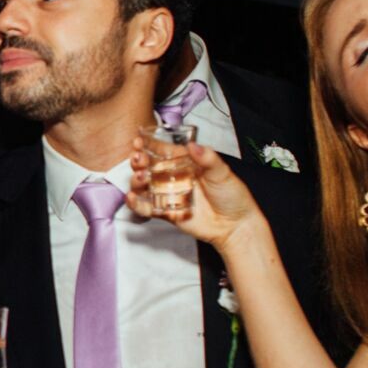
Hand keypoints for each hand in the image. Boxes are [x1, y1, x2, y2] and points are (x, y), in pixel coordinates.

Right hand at [127, 139, 262, 249]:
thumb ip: (207, 159)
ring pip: (144, 185)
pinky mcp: (165, 212)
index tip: (139, 141)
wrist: (235, 225)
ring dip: (137, 180)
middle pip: (149, 166)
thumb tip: (193, 145)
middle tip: (138, 159)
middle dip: (139, 161)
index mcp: (185, 163)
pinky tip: (132, 198)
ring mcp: (168, 194)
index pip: (163, 151)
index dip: (149, 145)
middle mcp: (173, 177)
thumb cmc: (232, 195)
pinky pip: (147, 207)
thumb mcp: (222, 173)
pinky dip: (136, 203)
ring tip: (141, 178)